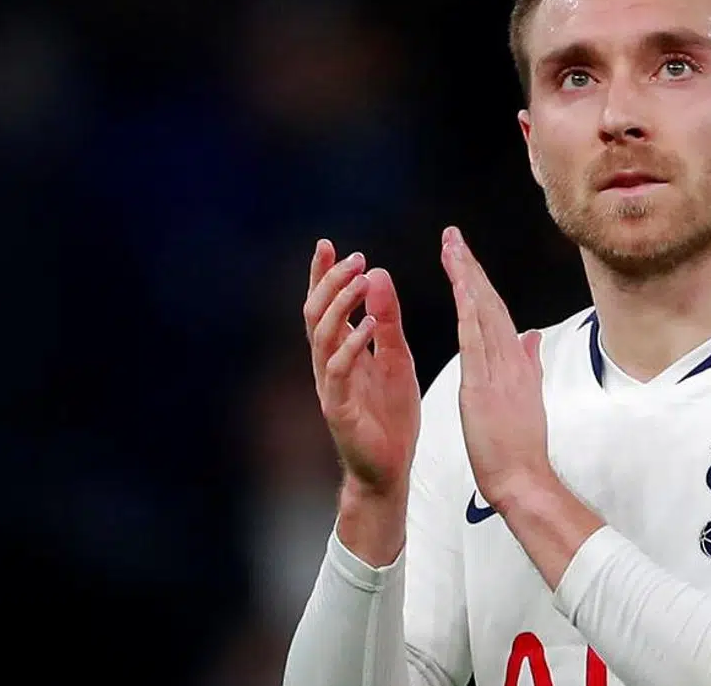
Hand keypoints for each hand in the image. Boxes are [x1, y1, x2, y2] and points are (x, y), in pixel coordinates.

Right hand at [303, 239, 421, 497]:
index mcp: (340, 350)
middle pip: (316, 313)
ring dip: (340, 305)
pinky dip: (351, 344)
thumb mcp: (395, 357)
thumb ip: (386, 319)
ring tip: (361, 280)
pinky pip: (338, 371)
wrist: (390, 468)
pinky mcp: (338, 408)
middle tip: (354, 257)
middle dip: (330, 281)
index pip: (324, 305)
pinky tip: (368, 325)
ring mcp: (329, 385)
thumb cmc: (391, 414)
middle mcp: (328, 364)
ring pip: (321, 336)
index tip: (327, 243)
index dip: (322, 274)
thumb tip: (377, 273)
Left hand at [440, 226, 553, 510]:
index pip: (495, 311)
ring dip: (467, 277)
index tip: (463, 255)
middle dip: (470, 267)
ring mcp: (499, 370)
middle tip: (452, 235)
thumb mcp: (526, 398)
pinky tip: (461, 289)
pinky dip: (469, 312)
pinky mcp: (484, 384)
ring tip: (451, 248)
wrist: (523, 479)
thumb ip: (529, 365)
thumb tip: (531, 338)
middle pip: (489, 303)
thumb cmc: (520, 446)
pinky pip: (476, 341)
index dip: (479, 281)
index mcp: (514, 361)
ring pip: (482, 314)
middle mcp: (509, 359)